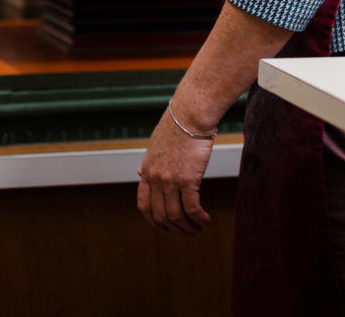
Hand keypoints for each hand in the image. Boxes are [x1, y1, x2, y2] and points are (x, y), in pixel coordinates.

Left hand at [137, 107, 213, 234]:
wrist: (191, 114)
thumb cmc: (177, 126)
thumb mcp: (155, 145)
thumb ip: (149, 163)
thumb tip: (139, 173)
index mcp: (147, 169)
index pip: (144, 205)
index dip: (154, 221)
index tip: (165, 227)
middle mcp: (156, 177)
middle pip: (161, 215)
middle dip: (174, 229)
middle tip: (187, 231)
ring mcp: (170, 179)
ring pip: (176, 216)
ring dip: (188, 228)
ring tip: (199, 229)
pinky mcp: (188, 179)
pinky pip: (192, 209)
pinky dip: (199, 219)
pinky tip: (205, 220)